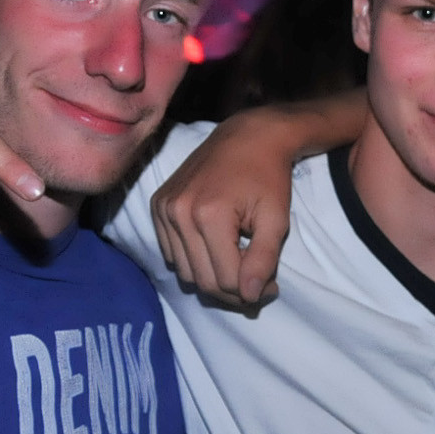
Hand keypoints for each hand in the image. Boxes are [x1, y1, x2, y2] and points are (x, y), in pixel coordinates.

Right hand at [150, 108, 302, 305]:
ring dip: (214, 278)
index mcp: (208, 214)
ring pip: (186, 272)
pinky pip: (172, 254)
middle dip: (234, 291)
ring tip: (240, 265)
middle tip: (259, 283)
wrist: (248, 137)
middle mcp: (178, 213)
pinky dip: (195, 260)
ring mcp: (164, 209)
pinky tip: (218, 248)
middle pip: (203, 280)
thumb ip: (263, 260)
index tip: (273, 286)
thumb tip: (251, 296)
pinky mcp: (158, 205)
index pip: (226, 279)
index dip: (252, 292)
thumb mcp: (276, 219)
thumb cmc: (268, 177)